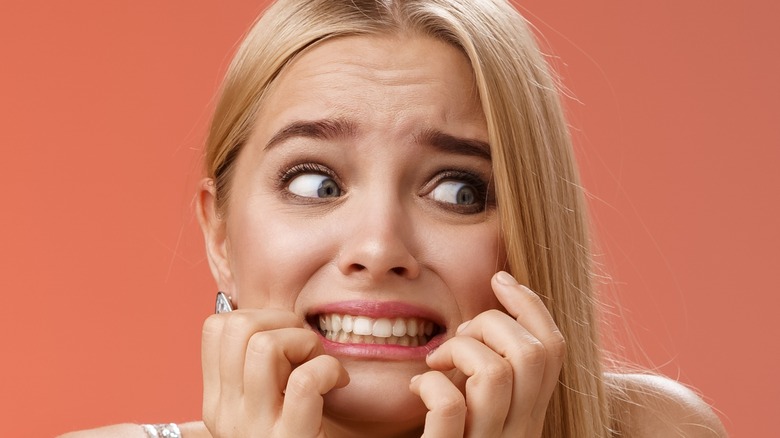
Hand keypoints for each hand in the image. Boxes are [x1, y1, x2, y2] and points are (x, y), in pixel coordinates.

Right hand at [201, 309, 348, 436]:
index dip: (258, 316)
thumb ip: (262, 369)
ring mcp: (254, 428)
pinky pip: (306, 381)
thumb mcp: (268, 402)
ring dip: (305, 343)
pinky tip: (338, 383)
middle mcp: (226, 414)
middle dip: (281, 322)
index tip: (285, 337)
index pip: (215, 327)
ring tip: (320, 364)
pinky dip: (329, 369)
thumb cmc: (302, 435)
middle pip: (237, 327)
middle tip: (305, 348)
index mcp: (218, 400)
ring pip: (265, 346)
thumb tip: (274, 319)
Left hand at [409, 271, 564, 436]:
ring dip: (460, 348)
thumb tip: (487, 320)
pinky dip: (430, 383)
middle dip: (490, 323)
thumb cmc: (447, 434)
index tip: (499, 279)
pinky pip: (449, 405)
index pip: (554, 350)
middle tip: (458, 335)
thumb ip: (489, 374)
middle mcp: (519, 434)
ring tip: (437, 360)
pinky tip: (417, 386)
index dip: (530, 304)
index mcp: (530, 417)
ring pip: (495, 372)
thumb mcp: (480, 408)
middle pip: (532, 354)